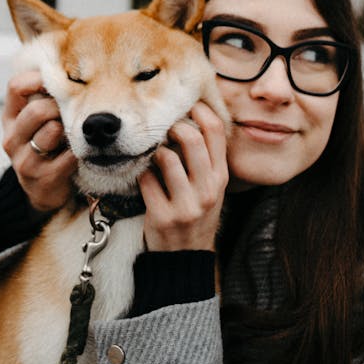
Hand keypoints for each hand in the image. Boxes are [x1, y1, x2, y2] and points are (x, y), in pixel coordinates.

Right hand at [2, 70, 76, 212]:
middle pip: (37, 110)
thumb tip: (65, 63)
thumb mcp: (38, 119)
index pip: (16, 86)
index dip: (39, 78)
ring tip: (73, 134)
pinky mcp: (42, 179)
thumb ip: (43, 95)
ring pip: (52, 131)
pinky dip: (78, 151)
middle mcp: (12, 138)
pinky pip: (68, 155)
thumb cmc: (46, 144)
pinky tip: (79, 153)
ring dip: (69, 130)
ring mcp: (24, 160)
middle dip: (59, 107)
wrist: (44, 189)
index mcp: (10, 117)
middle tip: (71, 111)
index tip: (58, 79)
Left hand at [138, 102, 228, 251]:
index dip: (200, 110)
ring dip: (155, 151)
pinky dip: (142, 173)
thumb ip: (206, 157)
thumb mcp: (211, 187)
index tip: (187, 105)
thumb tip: (188, 115)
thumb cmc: (196, 212)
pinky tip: (145, 177)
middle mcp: (208, 190)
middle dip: (173, 125)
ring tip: (154, 155)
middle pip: (192, 138)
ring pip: (167, 157)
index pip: (216, 131)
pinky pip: (146, 180)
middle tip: (165, 127)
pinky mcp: (162, 217)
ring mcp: (186, 205)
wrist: (185, 258)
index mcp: (221, 177)